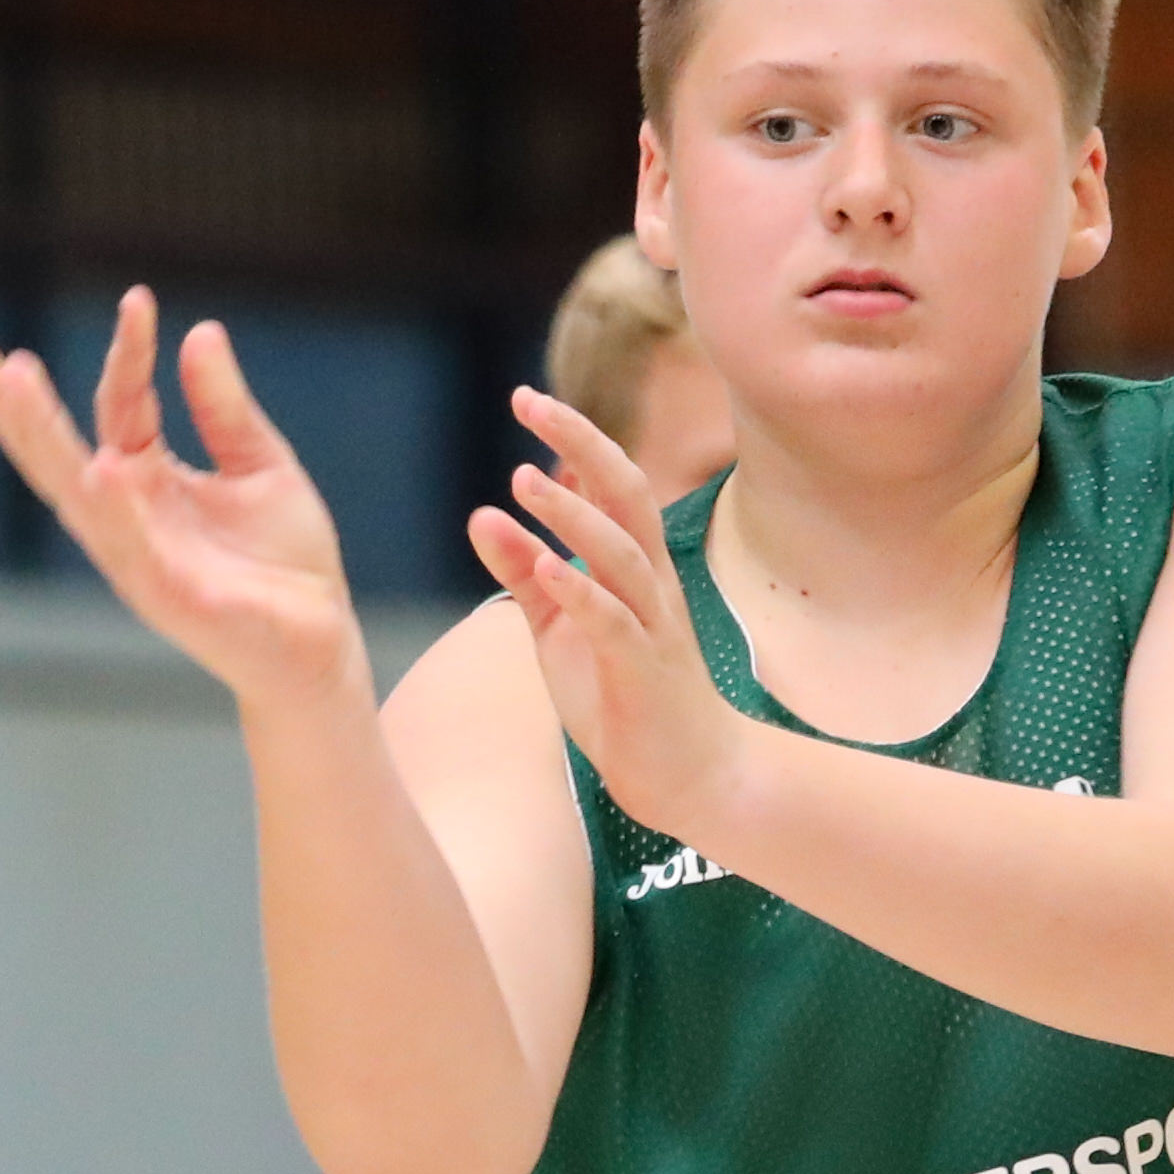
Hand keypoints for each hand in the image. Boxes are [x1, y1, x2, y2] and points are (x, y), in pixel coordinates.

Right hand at [0, 292, 369, 715]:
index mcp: (146, 481)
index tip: (140, 300)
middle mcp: (127, 519)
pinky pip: (135, 552)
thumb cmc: (285, 564)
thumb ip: (224, 407)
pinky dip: (114, 512)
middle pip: (56, 453)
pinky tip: (99, 468)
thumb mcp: (260, 464)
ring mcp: (141, 559)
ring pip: (78, 495)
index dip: (128, 353)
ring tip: (13, 385)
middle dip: (11, 404)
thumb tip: (200, 332)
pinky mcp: (173, 599)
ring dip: (43, 441)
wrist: (321, 647)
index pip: (120, 405)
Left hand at [467, 387, 754, 844]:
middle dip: (581, 443)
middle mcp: (651, 583)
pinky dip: (581, 593)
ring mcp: (652, 626)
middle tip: (529, 401)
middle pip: (626, 494)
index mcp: (634, 566)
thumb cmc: (624, 696)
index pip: (611, 482)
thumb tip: (483, 516)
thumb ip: (525, 572)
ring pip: (621, 552)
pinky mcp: (644, 672)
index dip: (573, 437)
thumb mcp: (561, 626)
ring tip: (521, 480)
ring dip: (572, 514)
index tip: (526, 396)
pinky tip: (545, 569)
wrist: (690, 777)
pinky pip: (614, 623)